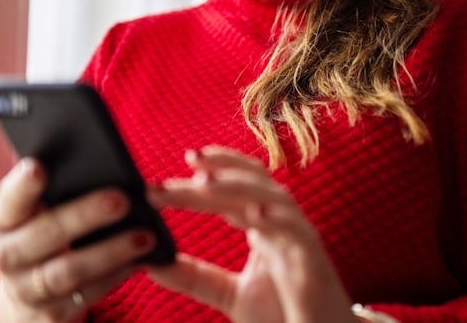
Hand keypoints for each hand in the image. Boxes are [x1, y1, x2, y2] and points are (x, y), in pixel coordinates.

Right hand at [0, 158, 157, 322]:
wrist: (27, 296)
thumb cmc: (39, 235)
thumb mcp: (34, 213)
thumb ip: (54, 188)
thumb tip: (97, 158)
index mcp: (1, 221)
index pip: (9, 200)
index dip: (22, 186)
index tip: (39, 166)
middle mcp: (6, 256)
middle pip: (44, 235)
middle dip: (84, 216)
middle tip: (122, 199)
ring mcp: (27, 289)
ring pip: (69, 270)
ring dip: (111, 252)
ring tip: (145, 235)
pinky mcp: (52, 314)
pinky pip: (88, 294)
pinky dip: (117, 276)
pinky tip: (140, 260)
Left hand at [146, 147, 360, 322]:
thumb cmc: (284, 316)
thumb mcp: (230, 295)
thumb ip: (196, 277)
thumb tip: (152, 263)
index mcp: (265, 227)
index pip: (237, 188)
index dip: (213, 171)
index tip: (183, 161)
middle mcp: (283, 226)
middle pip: (250, 184)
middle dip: (218, 169)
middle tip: (187, 158)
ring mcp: (300, 240)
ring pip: (273, 197)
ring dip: (240, 184)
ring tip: (206, 180)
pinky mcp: (314, 263)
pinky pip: (297, 233)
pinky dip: (276, 219)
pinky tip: (253, 214)